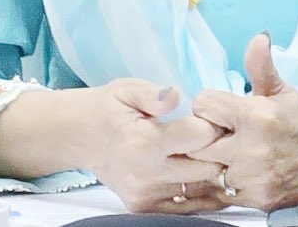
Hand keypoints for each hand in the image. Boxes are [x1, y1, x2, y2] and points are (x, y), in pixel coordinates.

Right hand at [79, 79, 226, 213]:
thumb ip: (154, 94)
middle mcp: (146, 174)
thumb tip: (177, 95)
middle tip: (217, 136)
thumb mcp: (127, 90)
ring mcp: (145, 195)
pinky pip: (185, 205)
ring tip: (210, 154)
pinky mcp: (144, 207)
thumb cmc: (108, 109)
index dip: (212, 124)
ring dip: (211, 173)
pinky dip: (198, 191)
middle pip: (207, 168)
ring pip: (201, 190)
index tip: (210, 116)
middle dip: (218, 150)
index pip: (200, 136)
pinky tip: (200, 174)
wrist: (79, 137)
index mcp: (145, 142)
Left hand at [189, 34, 297, 210]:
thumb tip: (258, 37)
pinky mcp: (255, 201)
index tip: (215, 108)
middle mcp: (252, 150)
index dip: (206, 105)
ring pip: (204, 172)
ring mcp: (252, 180)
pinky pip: (218, 195)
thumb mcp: (281, 89)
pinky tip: (220, 174)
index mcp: (256, 117)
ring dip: (205, 163)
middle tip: (209, 133)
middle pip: (196, 142)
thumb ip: (261, 65)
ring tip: (211, 155)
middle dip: (199, 135)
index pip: (203, 106)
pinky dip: (215, 185)